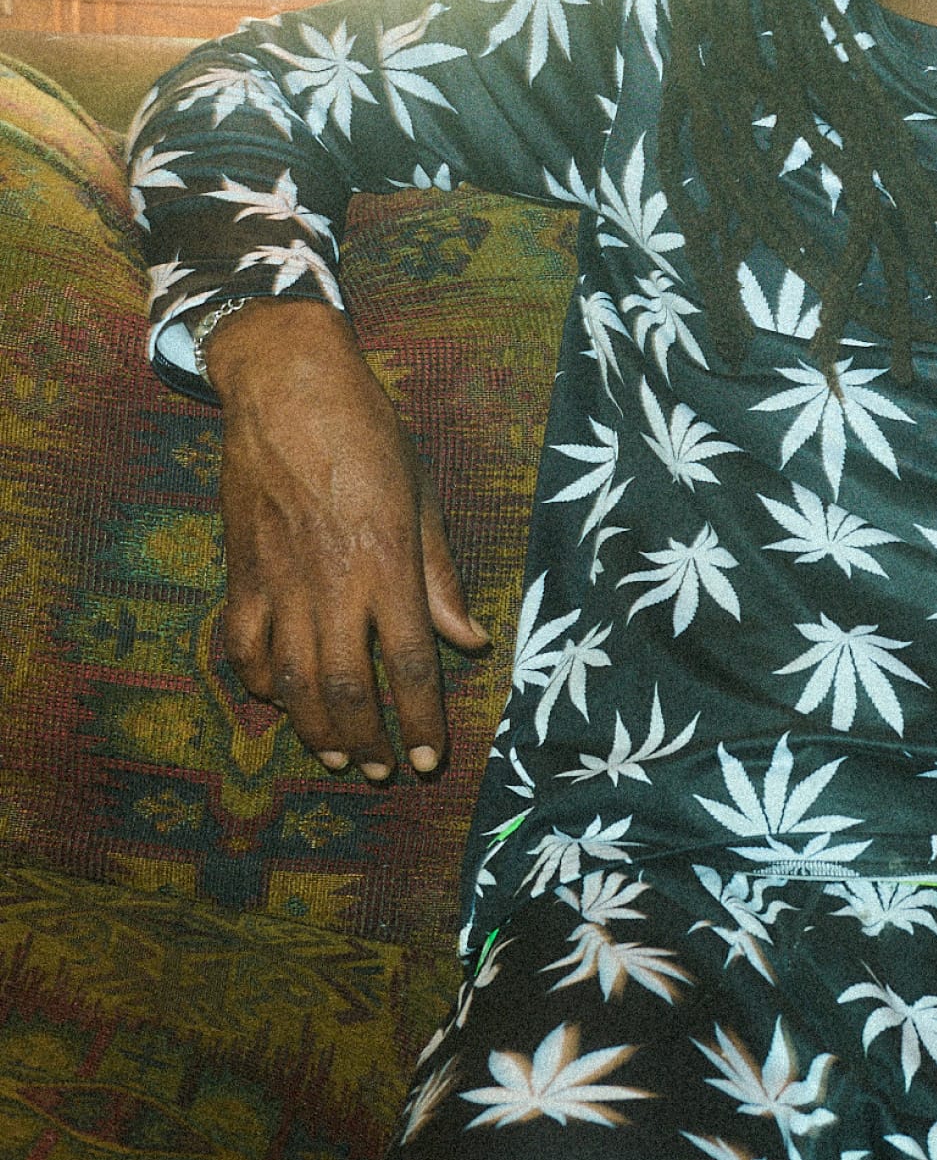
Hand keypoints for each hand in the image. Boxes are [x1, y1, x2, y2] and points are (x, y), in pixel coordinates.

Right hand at [205, 299, 489, 779]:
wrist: (289, 389)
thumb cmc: (369, 436)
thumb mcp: (423, 499)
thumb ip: (441, 577)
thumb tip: (470, 641)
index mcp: (387, 567)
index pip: (410, 666)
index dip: (419, 722)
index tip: (426, 759)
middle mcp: (333, 584)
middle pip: (347, 687)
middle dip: (365, 740)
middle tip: (378, 770)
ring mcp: (281, 580)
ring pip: (292, 678)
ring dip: (313, 726)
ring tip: (335, 753)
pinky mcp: (243, 570)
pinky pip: (243, 644)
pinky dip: (256, 681)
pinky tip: (273, 700)